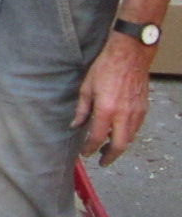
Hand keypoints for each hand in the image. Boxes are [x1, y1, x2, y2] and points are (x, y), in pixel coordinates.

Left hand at [73, 33, 151, 165]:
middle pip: (119, 145)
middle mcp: (124, 114)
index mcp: (106, 109)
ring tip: (107, 147)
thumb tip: (74, 125)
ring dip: (119, 146)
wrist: (129, 55)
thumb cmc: (105, 67)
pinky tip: (118, 132)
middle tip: (102, 161)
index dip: (90, 148)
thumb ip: (81, 110)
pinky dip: (127, 134)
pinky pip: (136, 128)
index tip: (85, 153)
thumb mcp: (86, 88)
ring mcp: (136, 112)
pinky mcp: (144, 108)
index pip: (97, 137)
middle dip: (110, 156)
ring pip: (130, 138)